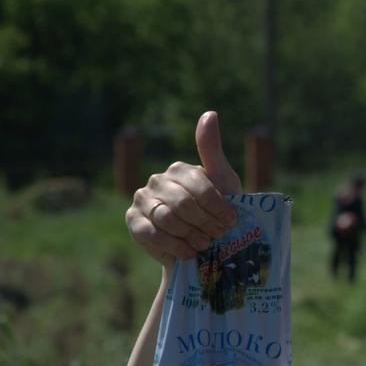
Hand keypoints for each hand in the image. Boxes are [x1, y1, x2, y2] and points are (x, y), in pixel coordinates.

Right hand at [125, 111, 243, 267]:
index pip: (199, 186)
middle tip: (218, 236)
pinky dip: (174, 246)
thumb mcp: (222, 182)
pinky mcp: (133, 221)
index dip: (217, 205)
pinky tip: (189, 252)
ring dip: (190, 235)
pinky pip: (152, 234)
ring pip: (167, 219)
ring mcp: (142, 200)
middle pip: (183, 204)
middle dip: (205, 223)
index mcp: (179, 170)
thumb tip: (210, 113)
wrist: (198, 246)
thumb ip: (213, 151)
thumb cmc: (214, 211)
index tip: (232, 221)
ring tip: (205, 245)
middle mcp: (157, 181)